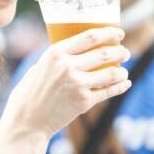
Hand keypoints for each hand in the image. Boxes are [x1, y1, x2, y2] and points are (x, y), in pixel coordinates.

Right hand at [2, 27, 130, 139]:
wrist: (27, 121)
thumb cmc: (32, 91)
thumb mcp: (41, 66)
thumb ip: (60, 57)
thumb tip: (83, 47)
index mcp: (56, 53)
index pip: (90, 36)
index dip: (109, 33)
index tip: (119, 33)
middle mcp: (67, 67)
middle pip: (105, 53)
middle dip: (120, 51)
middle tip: (125, 52)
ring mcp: (77, 85)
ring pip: (111, 73)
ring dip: (122, 71)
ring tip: (123, 71)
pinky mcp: (84, 102)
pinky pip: (109, 91)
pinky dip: (121, 86)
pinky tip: (125, 83)